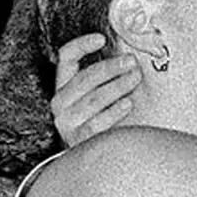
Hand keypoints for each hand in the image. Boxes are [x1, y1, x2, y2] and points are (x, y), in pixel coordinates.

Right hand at [51, 33, 140, 148]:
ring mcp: (66, 121)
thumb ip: (105, 76)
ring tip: (135, 79)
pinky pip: (97, 122)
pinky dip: (114, 111)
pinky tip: (128, 103)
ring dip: (117, 86)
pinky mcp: (77, 139)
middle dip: (110, 68)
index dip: (82, 45)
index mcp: (63, 85)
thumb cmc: (97, 119)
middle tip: (131, 62)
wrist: (90, 158)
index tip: (102, 39)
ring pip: (94, 98)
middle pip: (84, 78)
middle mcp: (60, 102)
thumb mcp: (96, 94)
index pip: (66, 57)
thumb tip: (128, 56)